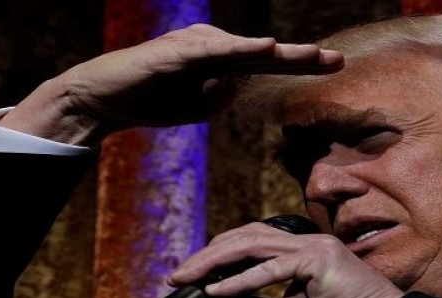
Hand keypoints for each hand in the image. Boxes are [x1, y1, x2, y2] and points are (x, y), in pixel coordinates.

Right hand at [0, 24, 343, 145]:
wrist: (103, 99)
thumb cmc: (150, 101)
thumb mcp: (195, 107)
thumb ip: (219, 98)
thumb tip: (235, 85)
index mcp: (218, 63)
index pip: (265, 64)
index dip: (299, 63)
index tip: (334, 64)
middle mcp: (210, 47)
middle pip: (262, 53)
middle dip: (301, 56)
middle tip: (338, 58)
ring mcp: (193, 46)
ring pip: (241, 51)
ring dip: (276, 55)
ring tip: (312, 56)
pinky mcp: (175, 52)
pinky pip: (212, 51)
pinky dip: (239, 49)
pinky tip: (263, 49)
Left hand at [169, 222, 403, 297]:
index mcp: (299, 251)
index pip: (251, 242)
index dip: (219, 254)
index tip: (193, 274)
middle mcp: (304, 242)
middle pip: (245, 237)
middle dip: (208, 254)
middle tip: (179, 274)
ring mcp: (311, 247)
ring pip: (251, 245)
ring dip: (215, 261)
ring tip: (188, 277)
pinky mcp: (317, 259)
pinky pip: (271, 269)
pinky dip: (240, 280)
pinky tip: (217, 291)